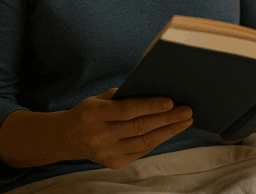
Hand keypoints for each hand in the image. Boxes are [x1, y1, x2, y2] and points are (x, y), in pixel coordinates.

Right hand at [58, 88, 192, 168]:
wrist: (68, 137)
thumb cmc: (90, 111)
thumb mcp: (99, 98)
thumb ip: (123, 96)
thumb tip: (156, 93)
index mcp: (93, 114)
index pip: (126, 110)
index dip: (150, 106)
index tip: (171, 102)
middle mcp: (98, 136)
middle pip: (139, 128)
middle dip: (167, 119)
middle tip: (187, 111)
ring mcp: (106, 153)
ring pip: (144, 142)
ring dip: (168, 131)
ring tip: (185, 121)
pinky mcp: (113, 163)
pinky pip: (141, 151)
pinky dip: (158, 140)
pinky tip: (170, 130)